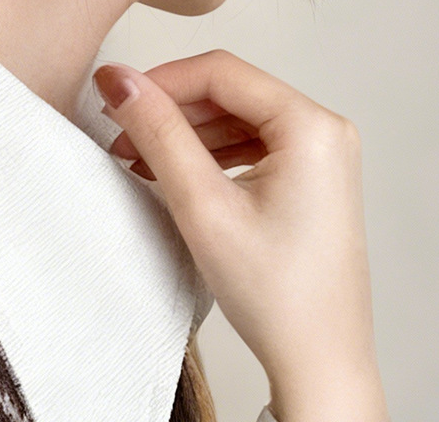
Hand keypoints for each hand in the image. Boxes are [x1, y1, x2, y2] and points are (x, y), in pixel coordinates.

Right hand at [92, 49, 388, 421]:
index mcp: (312, 127)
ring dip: (185, 131)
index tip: (113, 95)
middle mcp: (325, 130)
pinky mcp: (312, 178)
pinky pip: (252, 142)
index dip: (160, 80)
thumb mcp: (203, 205)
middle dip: (169, 108)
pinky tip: (173, 171)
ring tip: (137, 156)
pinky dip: (209, 151)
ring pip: (236, 116)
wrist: (319, 365)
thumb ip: (159, 132)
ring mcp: (322, 155)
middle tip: (119, 132)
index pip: (221, 73)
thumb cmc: (276, 296)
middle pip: (229, 91)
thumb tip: (120, 78)